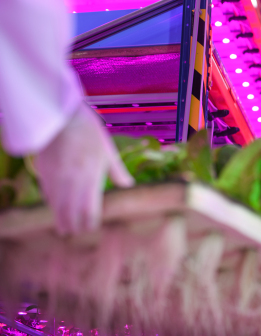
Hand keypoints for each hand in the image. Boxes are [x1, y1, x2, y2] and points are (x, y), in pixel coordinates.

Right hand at [35, 104, 133, 234]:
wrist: (62, 116)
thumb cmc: (89, 132)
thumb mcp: (107, 150)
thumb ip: (117, 171)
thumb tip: (129, 186)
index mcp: (90, 176)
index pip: (88, 209)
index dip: (89, 222)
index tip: (92, 228)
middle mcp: (71, 180)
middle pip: (69, 213)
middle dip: (73, 225)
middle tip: (76, 232)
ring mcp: (55, 177)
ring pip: (55, 206)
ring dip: (60, 218)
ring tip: (64, 228)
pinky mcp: (43, 172)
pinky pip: (46, 194)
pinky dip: (51, 204)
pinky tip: (55, 207)